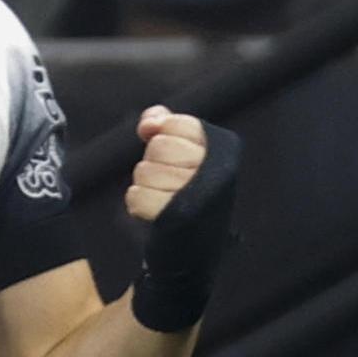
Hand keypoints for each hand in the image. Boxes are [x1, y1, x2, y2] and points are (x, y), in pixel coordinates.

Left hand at [125, 105, 205, 221]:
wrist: (198, 232)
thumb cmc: (190, 183)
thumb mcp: (185, 146)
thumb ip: (167, 123)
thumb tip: (149, 124)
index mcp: (220, 152)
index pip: (178, 125)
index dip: (167, 131)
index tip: (174, 148)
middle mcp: (213, 174)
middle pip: (159, 146)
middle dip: (156, 157)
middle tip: (169, 173)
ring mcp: (195, 199)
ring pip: (144, 171)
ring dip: (146, 181)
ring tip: (165, 192)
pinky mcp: (174, 220)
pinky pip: (136, 196)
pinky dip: (139, 200)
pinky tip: (156, 205)